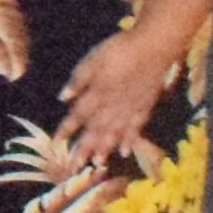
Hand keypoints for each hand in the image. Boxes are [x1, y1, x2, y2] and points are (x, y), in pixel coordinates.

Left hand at [57, 24, 195, 172]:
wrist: (155, 46)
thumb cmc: (120, 49)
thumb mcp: (93, 59)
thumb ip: (79, 80)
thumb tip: (63, 98)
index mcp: (97, 93)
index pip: (78, 115)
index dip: (67, 129)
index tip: (57, 143)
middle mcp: (113, 106)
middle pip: (96, 130)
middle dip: (84, 148)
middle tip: (75, 167)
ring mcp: (131, 108)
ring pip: (115, 133)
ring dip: (105, 148)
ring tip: (96, 163)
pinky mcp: (146, 106)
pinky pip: (137, 127)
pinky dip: (130, 140)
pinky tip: (125, 151)